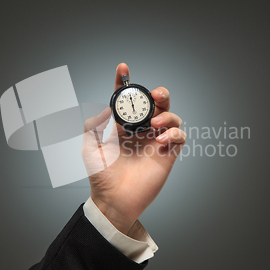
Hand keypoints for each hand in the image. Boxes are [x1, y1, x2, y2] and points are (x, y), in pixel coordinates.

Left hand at [82, 63, 186, 233]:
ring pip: (171, 116)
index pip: (127, 100)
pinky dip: (175, 133)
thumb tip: (106, 108)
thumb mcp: (90, 148)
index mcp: (123, 126)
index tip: (123, 68)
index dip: (126, 82)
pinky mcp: (168, 155)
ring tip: (154, 124)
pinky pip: (179, 136)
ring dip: (167, 114)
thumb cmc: (101, 176)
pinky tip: (161, 141)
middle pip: (157, 104)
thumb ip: (93, 126)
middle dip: (159, 93)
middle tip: (155, 95)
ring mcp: (155, 141)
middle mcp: (141, 130)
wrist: (114, 200)